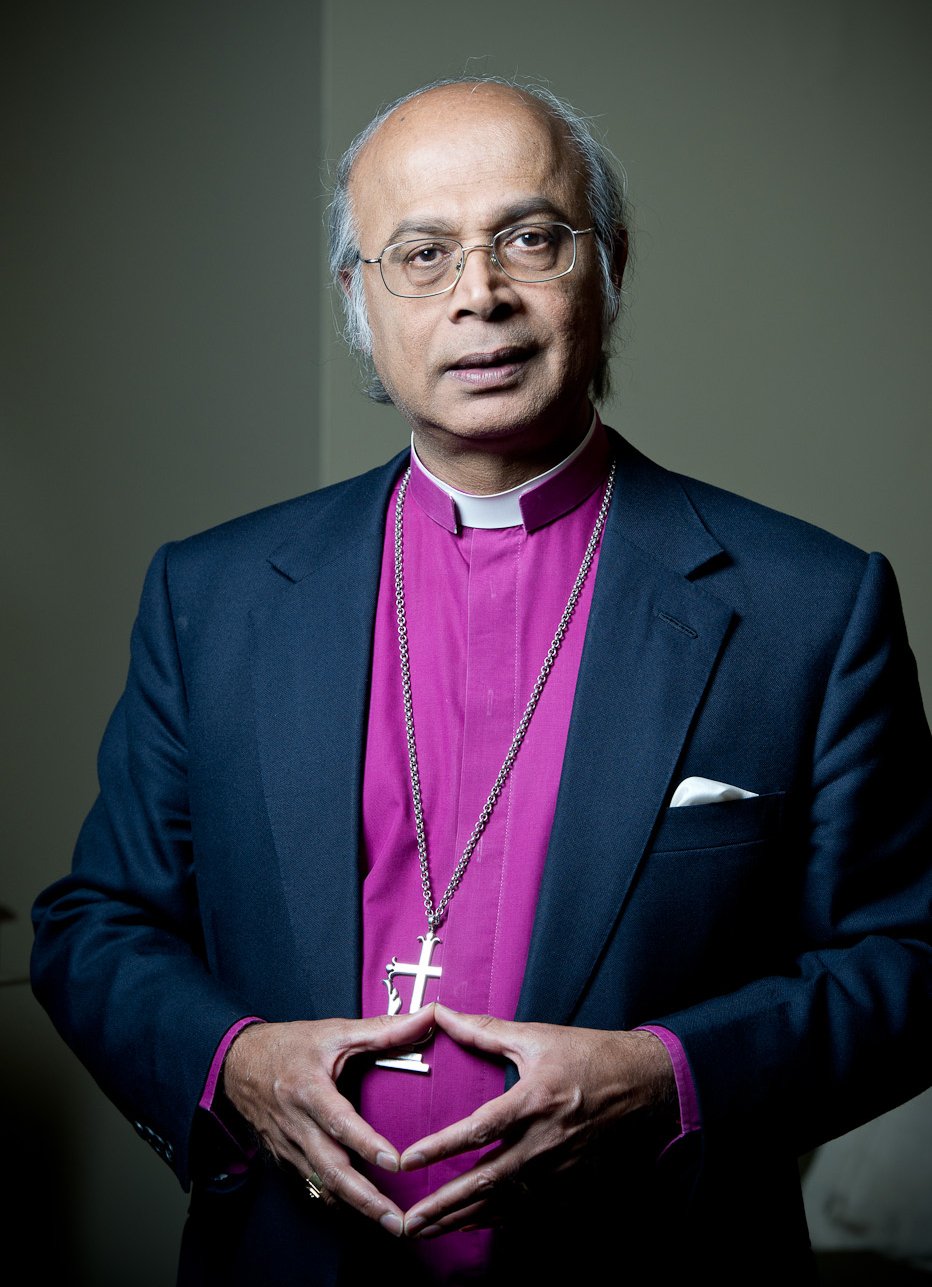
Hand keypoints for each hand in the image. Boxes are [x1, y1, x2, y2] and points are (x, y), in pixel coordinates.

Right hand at [221, 1007, 435, 1234]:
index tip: (394, 1163)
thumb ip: (382, 1030)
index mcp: (310, 1090)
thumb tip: (426, 1017)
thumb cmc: (289, 1046)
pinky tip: (360, 1213)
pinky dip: (336, 1201)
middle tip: (397, 1221)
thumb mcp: (335, 1032)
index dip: (366, 1144)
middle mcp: (298, 1124)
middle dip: (366, 1199)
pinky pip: (312, 1185)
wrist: (237, 1064)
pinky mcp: (285, 1159)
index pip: (340, 1122)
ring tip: (389, 1225)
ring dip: (356, 1207)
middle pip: (331, 1170)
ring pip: (322, 1185)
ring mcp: (289, 1147)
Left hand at [398, 1005, 675, 1237]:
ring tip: (424, 1231)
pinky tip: (466, 1224)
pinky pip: (526, 1209)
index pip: (479, 1130)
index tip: (407, 1161)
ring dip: (461, 1218)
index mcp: (533, 1099)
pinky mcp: (570, 1182)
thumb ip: (483, 1029)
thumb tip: (439, 1012)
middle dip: (443, 1204)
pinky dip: (493, 1219)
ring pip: (502, 1202)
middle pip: (486, 1179)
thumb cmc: (586, 1055)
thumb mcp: (535, 1035)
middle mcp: (544, 1139)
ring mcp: (559, 1167)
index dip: (440, 1147)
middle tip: (407, 1223)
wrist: (641, 1084)